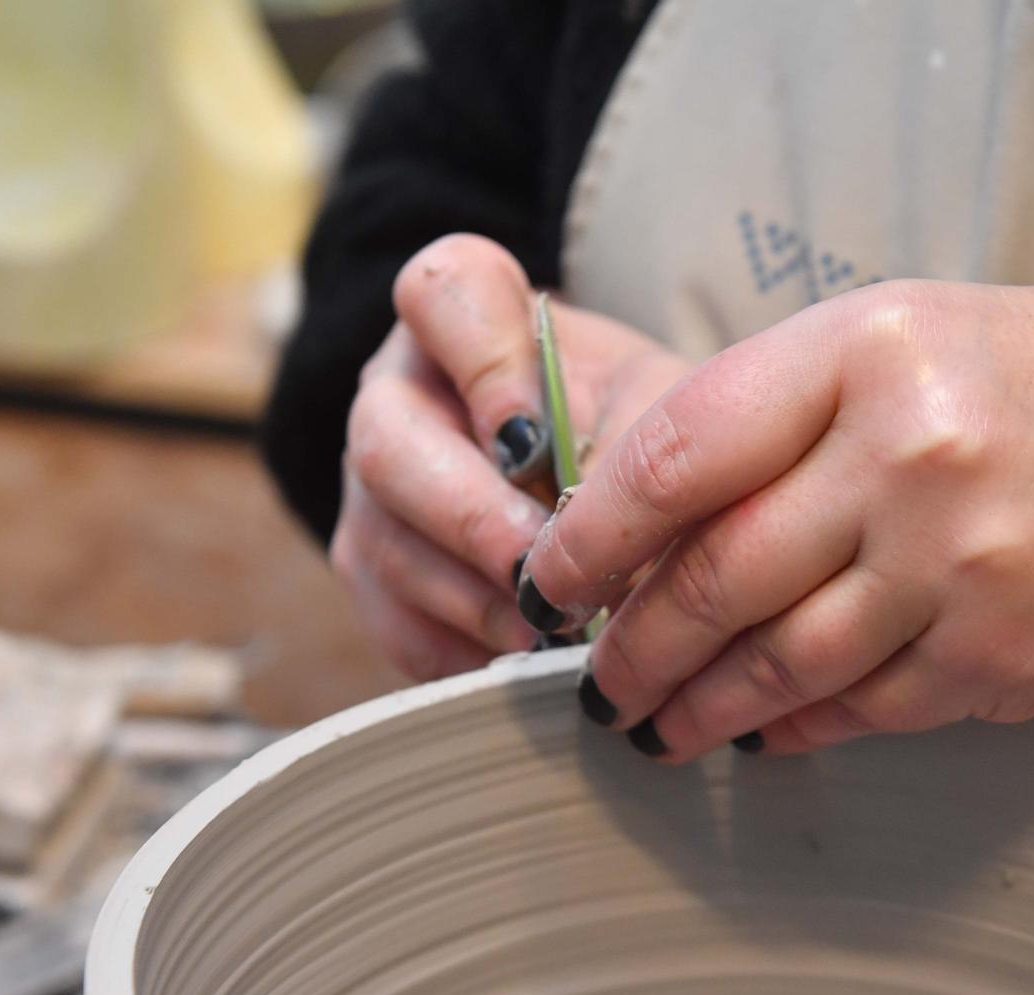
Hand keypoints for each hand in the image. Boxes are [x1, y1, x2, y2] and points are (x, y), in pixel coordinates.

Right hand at [332, 233, 690, 679]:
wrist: (600, 488)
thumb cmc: (635, 428)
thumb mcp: (659, 405)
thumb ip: (646, 441)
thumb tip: (634, 542)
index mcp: (465, 318)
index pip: (441, 291)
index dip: (482, 364)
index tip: (535, 434)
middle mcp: (399, 396)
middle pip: (386, 442)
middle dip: (471, 516)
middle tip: (541, 568)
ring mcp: (374, 492)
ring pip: (386, 544)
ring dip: (473, 597)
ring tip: (551, 630)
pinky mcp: (376, 579)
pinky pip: (396, 625)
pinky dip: (464, 653)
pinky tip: (527, 664)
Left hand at [519, 280, 1033, 758]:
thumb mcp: (920, 341)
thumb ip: (785, 411)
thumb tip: (646, 513)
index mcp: (873, 349)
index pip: (678, 452)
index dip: (592, 532)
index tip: (552, 577)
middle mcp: (911, 456)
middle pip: (714, 576)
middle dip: (631, 644)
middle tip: (593, 677)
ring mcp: (959, 570)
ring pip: (776, 665)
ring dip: (696, 707)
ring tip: (654, 723)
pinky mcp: (997, 662)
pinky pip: (856, 711)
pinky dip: (793, 728)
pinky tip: (760, 731)